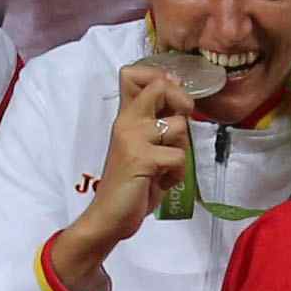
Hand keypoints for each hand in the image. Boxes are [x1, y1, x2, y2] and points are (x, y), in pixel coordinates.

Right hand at [56, 56, 192, 278]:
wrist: (109, 216)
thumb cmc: (131, 183)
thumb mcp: (142, 146)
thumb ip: (157, 122)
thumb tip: (178, 93)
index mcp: (125, 117)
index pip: (132, 74)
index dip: (159, 76)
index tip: (170, 96)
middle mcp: (126, 122)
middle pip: (160, 86)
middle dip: (182, 101)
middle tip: (178, 128)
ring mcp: (133, 139)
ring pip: (179, 126)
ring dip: (181, 149)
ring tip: (165, 166)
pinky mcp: (142, 159)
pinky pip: (179, 156)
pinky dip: (177, 173)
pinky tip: (161, 182)